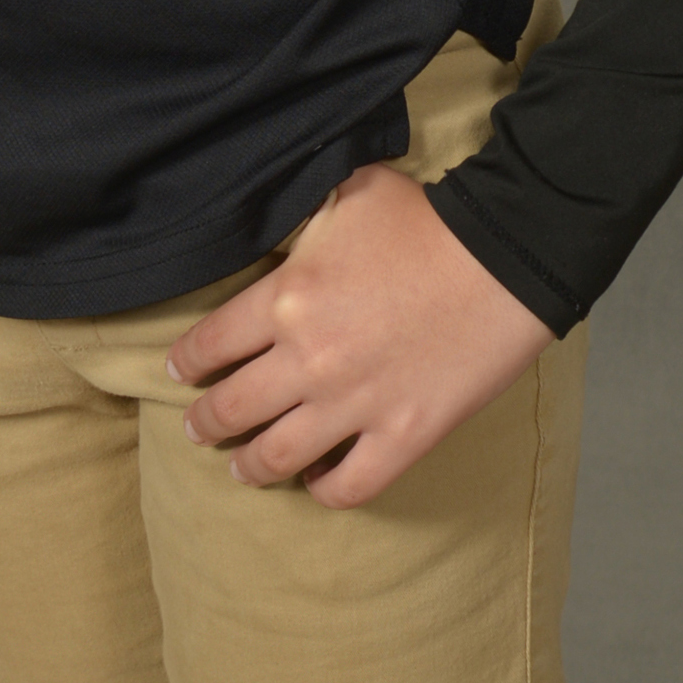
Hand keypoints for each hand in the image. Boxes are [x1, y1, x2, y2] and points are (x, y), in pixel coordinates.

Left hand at [165, 162, 553, 507]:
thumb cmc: (427, 218)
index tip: (178, 372)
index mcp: (285, 297)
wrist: (504, 257)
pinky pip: (347, 485)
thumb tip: (278, 207)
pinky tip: (316, 482)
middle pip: (231, 408)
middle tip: (197, 429)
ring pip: (276, 456)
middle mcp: (307, 359)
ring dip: (248, 464)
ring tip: (240, 467)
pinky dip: (323, 490)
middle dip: (205, 423)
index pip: (209, 344)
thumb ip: (302, 210)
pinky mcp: (402, 436)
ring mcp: (354, 404)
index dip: (186, 363)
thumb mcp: (348, 192)